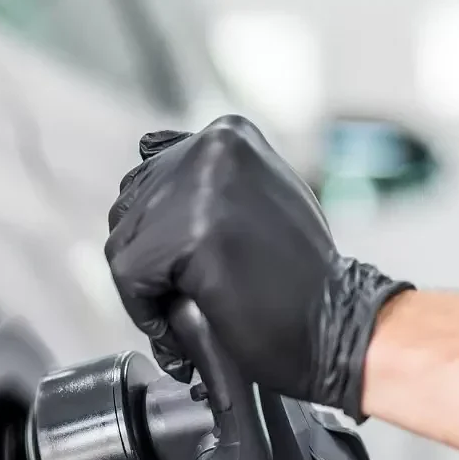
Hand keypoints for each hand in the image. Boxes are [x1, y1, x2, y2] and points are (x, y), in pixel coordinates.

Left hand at [104, 115, 412, 420]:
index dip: (158, 233)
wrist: (334, 326)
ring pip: (124, 244)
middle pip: (129, 209)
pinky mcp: (189, 232)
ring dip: (149, 288)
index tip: (186, 264)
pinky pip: (129, 277)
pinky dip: (146, 310)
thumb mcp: (256, 197)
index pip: (146, 177)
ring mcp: (200, 186)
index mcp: (227, 133)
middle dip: (150, 259)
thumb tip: (147, 153)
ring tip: (196, 304)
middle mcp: (212, 147)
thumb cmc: (301, 279)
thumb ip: (207, 177)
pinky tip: (189, 317)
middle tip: (191, 291)